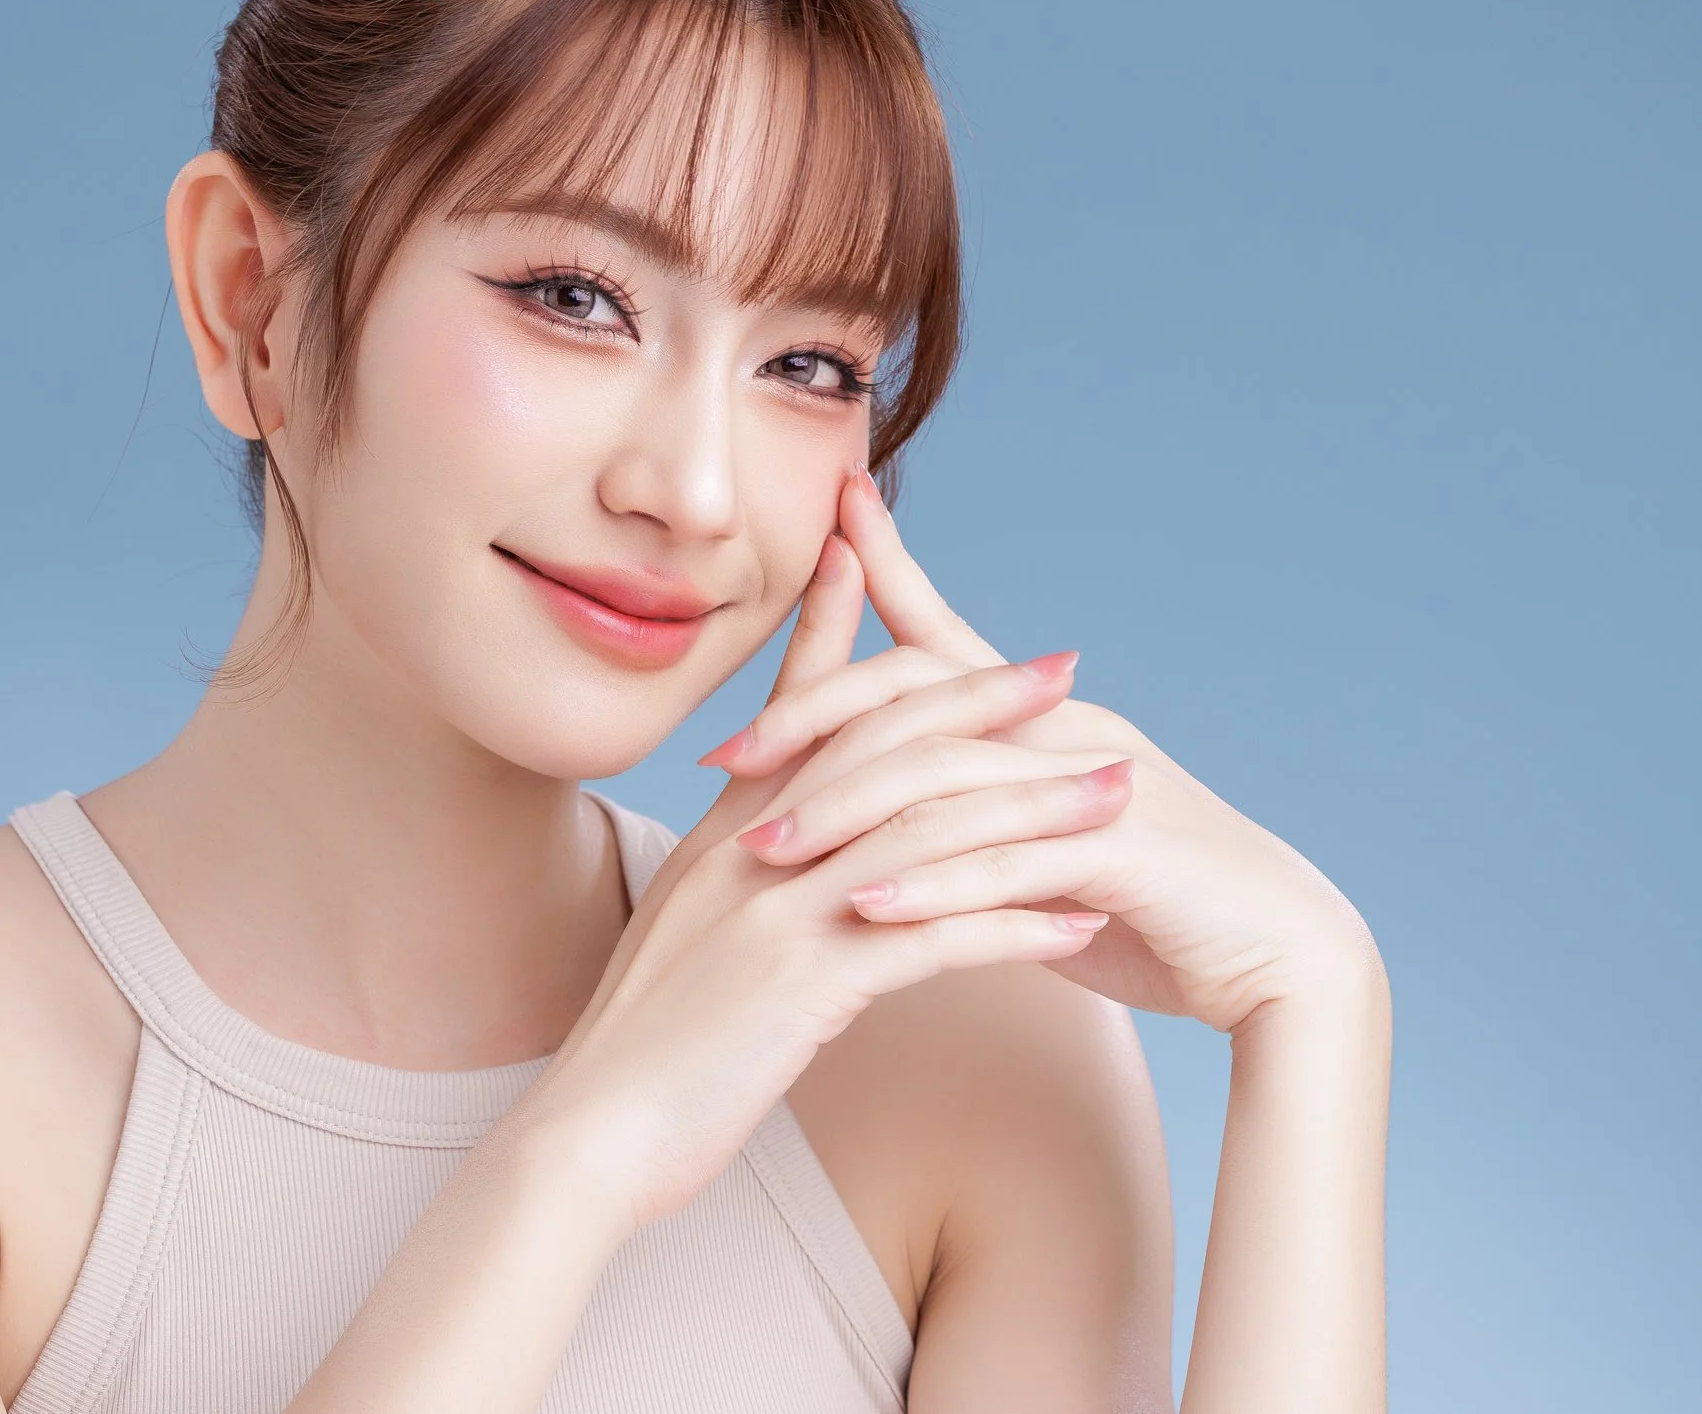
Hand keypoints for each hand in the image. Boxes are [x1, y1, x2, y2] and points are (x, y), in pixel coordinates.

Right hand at [510, 504, 1136, 1232]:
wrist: (589, 1133)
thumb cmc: (641, 1050)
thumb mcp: (685, 934)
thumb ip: (737, 877)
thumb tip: (785, 848)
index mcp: (722, 834)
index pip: (798, 708)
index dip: (849, 631)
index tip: (900, 568)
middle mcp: (748, 851)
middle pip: (882, 744)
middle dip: (979, 700)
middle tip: (1064, 669)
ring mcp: (775, 911)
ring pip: (926, 832)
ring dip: (1031, 811)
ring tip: (1112, 797)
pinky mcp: (802, 986)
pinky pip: (932, 939)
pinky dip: (1013, 928)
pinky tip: (1079, 929)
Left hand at [705, 469, 1383, 1034]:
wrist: (1287, 960)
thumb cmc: (1160, 905)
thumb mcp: (1050, 844)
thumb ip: (978, 815)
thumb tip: (893, 821)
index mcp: (1046, 719)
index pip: (945, 636)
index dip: (890, 567)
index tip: (833, 507)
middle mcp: (1070, 731)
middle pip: (919, 699)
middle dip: (815, 717)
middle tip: (723, 755)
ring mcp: (1098, 788)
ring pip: (946, 781)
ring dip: (848, 814)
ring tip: (765, 851)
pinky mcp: (1123, 858)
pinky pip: (1006, 863)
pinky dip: (929, 887)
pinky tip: (864, 910)